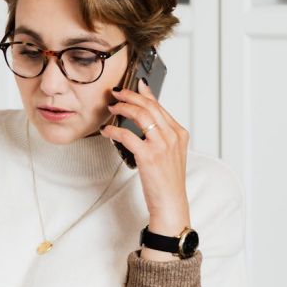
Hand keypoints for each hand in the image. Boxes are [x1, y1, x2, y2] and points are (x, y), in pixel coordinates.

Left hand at [100, 79, 190, 245]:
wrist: (171, 202)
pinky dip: (114, 129)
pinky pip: (127, 135)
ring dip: (123, 108)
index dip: (145, 93)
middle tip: (116, 93)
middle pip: (149, 106)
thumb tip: (143, 118)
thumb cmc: (167, 179)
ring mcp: (162, 145)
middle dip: (130, 95)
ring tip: (112, 107)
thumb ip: (160, 134)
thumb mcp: (169, 152)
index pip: (160, 106)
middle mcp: (173, 136)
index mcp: (179, 133)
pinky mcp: (149, 156)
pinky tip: (107, 130)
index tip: (135, 84)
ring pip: (140, 115)